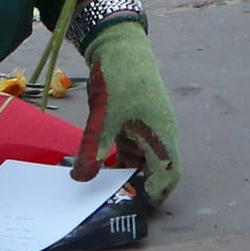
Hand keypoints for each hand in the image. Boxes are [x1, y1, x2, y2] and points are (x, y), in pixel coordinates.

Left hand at [83, 21, 179, 207]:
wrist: (118, 45)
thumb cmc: (121, 77)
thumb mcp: (104, 115)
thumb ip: (94, 148)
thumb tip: (81, 179)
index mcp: (161, 134)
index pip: (168, 173)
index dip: (155, 193)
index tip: (132, 205)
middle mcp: (158, 136)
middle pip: (154, 173)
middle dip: (137, 190)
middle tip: (112, 204)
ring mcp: (145, 130)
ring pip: (140, 164)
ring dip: (124, 177)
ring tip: (101, 193)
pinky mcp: (132, 125)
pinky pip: (128, 151)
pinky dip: (117, 163)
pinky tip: (98, 172)